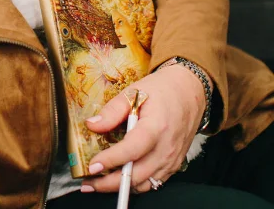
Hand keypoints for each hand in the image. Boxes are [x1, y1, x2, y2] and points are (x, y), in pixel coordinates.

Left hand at [81, 65, 204, 193]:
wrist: (189, 92)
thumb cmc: (160, 90)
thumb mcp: (133, 92)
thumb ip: (112, 110)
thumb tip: (92, 125)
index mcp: (156, 127)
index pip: (132, 150)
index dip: (111, 160)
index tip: (92, 166)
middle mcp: (166, 148)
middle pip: (137, 175)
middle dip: (110, 183)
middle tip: (87, 183)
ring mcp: (172, 160)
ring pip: (145, 184)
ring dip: (120, 188)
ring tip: (98, 184)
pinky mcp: (174, 165)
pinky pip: (154, 182)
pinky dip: (135, 185)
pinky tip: (118, 180)